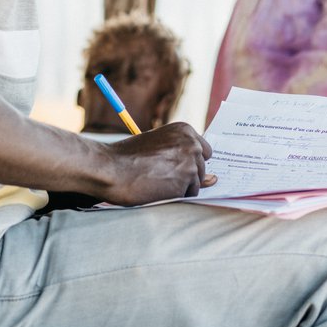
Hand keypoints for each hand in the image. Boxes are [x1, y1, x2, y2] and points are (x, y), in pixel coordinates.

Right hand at [100, 122, 216, 205]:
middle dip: (184, 176)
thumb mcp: (159, 149)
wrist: (111, 168)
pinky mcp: (185, 182)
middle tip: (158, 173)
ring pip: (195, 184)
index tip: (175, 166)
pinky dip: (174, 196)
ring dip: (179, 187)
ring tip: (155, 179)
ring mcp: (190, 163)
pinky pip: (187, 196)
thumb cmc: (129, 158)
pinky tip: (156, 188)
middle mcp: (192, 144)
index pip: (204, 151)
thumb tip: (215, 179)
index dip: (188, 162)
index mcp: (185, 130)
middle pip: (201, 169)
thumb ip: (185, 159)